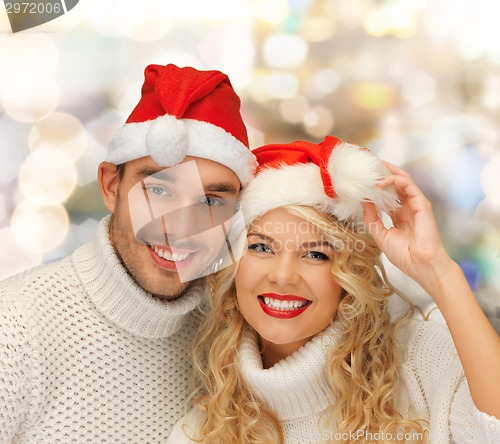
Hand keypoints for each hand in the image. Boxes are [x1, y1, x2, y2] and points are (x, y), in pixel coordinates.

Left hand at [362, 162, 453, 288]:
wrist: (420, 265)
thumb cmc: (404, 254)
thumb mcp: (380, 234)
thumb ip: (371, 218)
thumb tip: (363, 201)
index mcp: (399, 215)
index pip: (387, 195)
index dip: (375, 186)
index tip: (362, 179)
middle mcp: (408, 208)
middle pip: (395, 184)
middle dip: (382, 173)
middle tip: (368, 164)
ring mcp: (416, 205)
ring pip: (402, 180)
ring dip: (388, 172)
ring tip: (373, 167)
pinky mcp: (422, 204)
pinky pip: (409, 186)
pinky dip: (395, 180)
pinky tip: (382, 181)